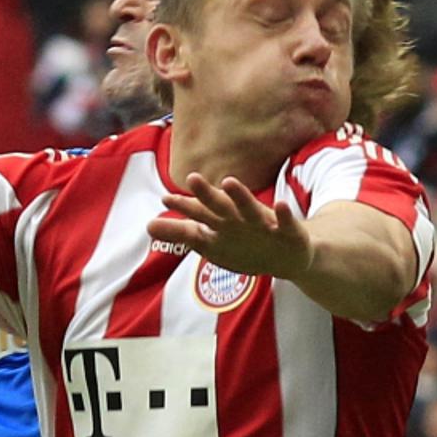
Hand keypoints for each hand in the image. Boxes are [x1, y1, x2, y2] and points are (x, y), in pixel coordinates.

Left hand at [147, 174, 313, 279]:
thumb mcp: (211, 242)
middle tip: (192, 179)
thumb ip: (181, 233)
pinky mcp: (288, 232)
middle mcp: (240, 219)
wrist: (289, 257)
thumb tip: (147, 227)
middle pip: (221, 207)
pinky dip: (283, 215)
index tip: (165, 199)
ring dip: (241, 197)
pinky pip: (286, 223)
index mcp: (222, 222)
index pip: (199, 213)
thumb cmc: (245, 243)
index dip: (183, 207)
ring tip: (228, 182)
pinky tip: (279, 205)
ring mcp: (265, 224)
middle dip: (207, 195)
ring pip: (251, 210)